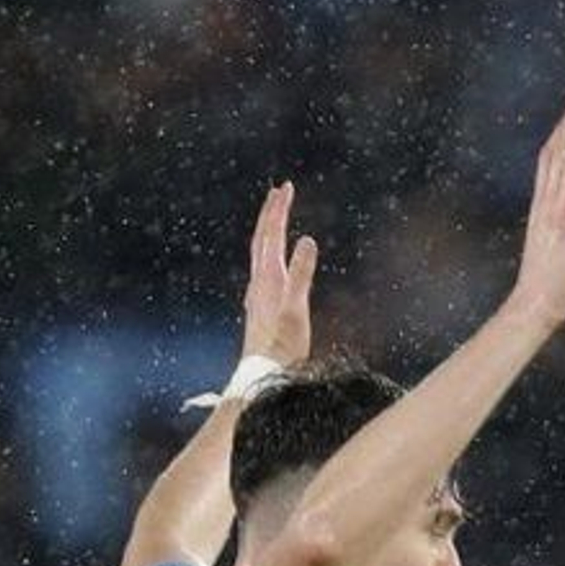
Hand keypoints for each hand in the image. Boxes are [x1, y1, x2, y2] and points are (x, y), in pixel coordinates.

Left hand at [242, 182, 318, 368]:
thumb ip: (302, 274)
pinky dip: (267, 255)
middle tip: (279, 192)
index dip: (279, 210)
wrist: (263, 378)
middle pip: (261, 240)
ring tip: (273, 220)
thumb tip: (308, 240)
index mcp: (268, 278)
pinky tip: (268, 265)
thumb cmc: (282, 349)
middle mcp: (258, 283)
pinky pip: (261, 271)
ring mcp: (256, 296)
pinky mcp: (259, 309)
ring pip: (259, 255)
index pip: (272, 235)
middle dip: (270, 214)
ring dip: (266, 233)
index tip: (286, 187)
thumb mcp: (296, 309)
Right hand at [510, 93, 564, 336]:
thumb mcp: (546, 243)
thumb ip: (552, 221)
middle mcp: (549, 205)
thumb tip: (560, 209)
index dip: (559, 134)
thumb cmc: (542, 281)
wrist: (533, 305)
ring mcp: (560, 215)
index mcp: (541, 206)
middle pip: (558, 155)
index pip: (548, 160)